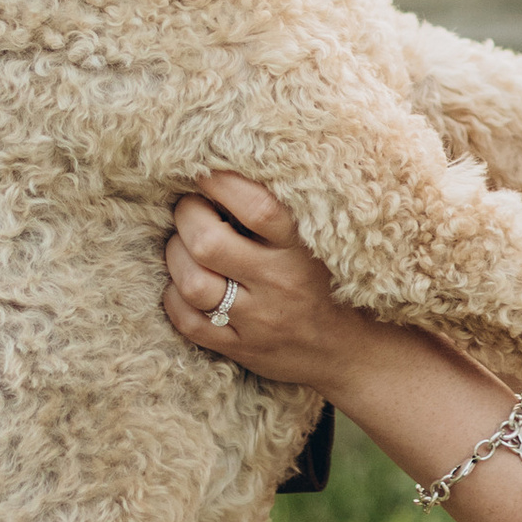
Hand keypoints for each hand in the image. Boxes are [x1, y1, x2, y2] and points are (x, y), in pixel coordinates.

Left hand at [161, 174, 383, 392]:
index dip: (221, 184)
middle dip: (187, 217)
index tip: (205, 172)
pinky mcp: (241, 347)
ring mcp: (258, 320)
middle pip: (209, 244)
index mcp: (300, 248)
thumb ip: (275, 214)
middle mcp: (279, 282)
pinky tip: (185, 286)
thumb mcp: (312, 242)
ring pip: (193, 283)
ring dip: (176, 257)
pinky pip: (189, 323)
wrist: (346, 349)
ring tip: (184, 246)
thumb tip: (222, 175)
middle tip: (190, 209)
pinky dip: (175, 298)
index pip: (257, 208)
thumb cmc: (322, 282)